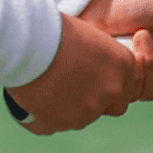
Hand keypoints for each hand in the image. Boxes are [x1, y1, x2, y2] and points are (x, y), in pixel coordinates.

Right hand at [4, 13, 136, 134]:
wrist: (26, 40)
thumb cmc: (53, 28)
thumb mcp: (86, 36)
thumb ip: (96, 58)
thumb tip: (88, 70)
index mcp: (123, 65)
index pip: (126, 87)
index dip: (106, 83)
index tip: (89, 77)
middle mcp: (111, 91)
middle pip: (106, 106)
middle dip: (92, 100)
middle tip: (69, 85)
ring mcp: (87, 112)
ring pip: (80, 117)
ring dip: (67, 108)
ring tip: (44, 86)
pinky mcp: (62, 123)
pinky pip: (53, 124)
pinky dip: (44, 115)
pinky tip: (32, 98)